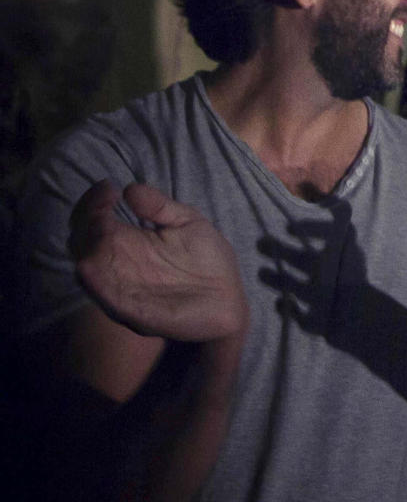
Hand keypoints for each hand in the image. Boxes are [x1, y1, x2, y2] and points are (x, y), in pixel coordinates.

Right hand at [69, 180, 247, 341]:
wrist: (230, 299)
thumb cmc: (208, 260)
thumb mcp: (189, 223)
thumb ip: (160, 207)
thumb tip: (130, 188)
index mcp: (129, 242)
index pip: (94, 221)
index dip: (92, 203)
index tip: (108, 188)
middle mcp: (119, 266)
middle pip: (81, 244)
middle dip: (86, 223)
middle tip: (103, 205)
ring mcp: (124, 290)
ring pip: (89, 270)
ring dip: (88, 250)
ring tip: (102, 229)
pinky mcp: (135, 312)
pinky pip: (109, 299)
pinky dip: (99, 283)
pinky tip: (96, 264)